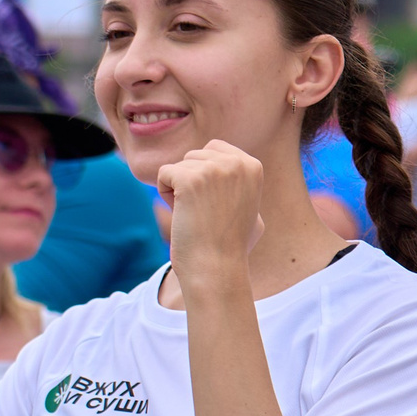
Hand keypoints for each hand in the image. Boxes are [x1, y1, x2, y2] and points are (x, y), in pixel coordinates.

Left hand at [158, 140, 266, 286]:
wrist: (217, 267)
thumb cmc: (232, 245)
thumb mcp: (251, 208)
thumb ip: (242, 184)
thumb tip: (238, 166)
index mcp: (253, 166)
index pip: (213, 149)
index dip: (206, 176)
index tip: (216, 203)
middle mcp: (237, 163)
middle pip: (194, 156)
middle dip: (192, 181)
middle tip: (206, 211)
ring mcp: (214, 169)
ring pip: (178, 166)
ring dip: (179, 189)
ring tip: (196, 214)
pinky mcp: (190, 179)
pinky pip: (163, 173)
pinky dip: (165, 194)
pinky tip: (183, 214)